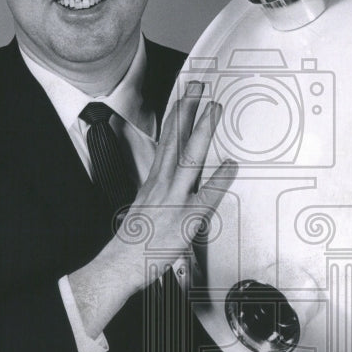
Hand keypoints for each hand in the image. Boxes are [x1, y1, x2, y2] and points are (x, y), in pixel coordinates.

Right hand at [68, 82, 237, 334]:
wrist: (121, 264)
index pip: (165, 142)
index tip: (184, 99)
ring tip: (213, 110)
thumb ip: (157, 194)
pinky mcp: (185, 218)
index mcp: (153, 182)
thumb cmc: (133, 243)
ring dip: (202, 131)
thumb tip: (166, 186)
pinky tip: (230, 165)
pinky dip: (219, 179)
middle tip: (199, 88)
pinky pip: (206, 196)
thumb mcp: (142, 209)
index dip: (176, 119)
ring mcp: (173, 199)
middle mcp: (162, 184)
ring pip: (189, 158)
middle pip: (175, 140)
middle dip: (188, 111)